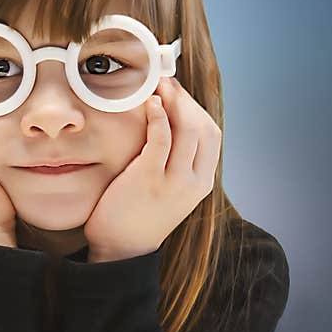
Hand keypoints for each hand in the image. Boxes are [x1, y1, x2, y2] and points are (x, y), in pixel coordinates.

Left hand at [83, 77, 221, 262]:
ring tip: (157, 87)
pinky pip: (161, 139)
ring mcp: (174, 182)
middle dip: (185, 99)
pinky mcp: (150, 179)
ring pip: (187, 129)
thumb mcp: (168, 189)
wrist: (120, 249)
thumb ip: (174, 162)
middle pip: (203, 127)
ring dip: (173, 102)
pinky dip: (159, 117)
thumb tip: (168, 124)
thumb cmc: (138, 214)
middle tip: (165, 82)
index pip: (211, 134)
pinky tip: (150, 105)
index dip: (195, 107)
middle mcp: (194, 182)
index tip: (177, 93)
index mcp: (202, 182)